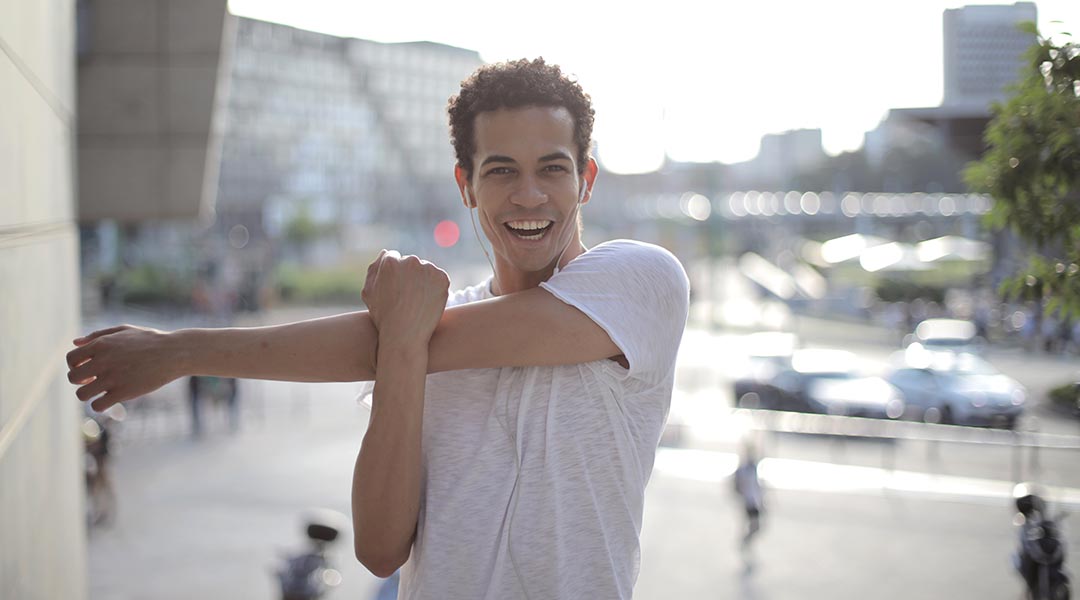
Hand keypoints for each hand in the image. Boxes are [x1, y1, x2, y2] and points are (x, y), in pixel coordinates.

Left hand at [66, 325, 181, 410]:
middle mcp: (103, 360)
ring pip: (82, 394)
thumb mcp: (124, 330)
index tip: (87, 369)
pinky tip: (110, 399)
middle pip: (73, 378)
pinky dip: (100, 405)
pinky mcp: (124, 392)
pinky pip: (98, 405)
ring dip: (88, 395)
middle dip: (80, 381)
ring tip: (101, 391)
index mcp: (102, 344)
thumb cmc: (150, 340)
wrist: (174, 352)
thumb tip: (75, 342)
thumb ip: (98, 335)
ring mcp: (113, 377)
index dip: (75, 366)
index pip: (71, 359)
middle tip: (92, 381)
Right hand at [362, 250, 448, 344]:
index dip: (394, 274)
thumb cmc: (384, 317)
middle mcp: (410, 261)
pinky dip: (435, 287)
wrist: (405, 336)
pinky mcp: (443, 278)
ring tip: (417, 302)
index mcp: (390, 262)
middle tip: (407, 297)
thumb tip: (385, 253)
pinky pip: (438, 278)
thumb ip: (374, 269)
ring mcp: (428, 269)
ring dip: (423, 280)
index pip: (393, 257)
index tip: (396, 288)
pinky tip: (427, 302)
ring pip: (425, 270)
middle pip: (410, 262)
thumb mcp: (368, 293)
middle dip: (409, 276)